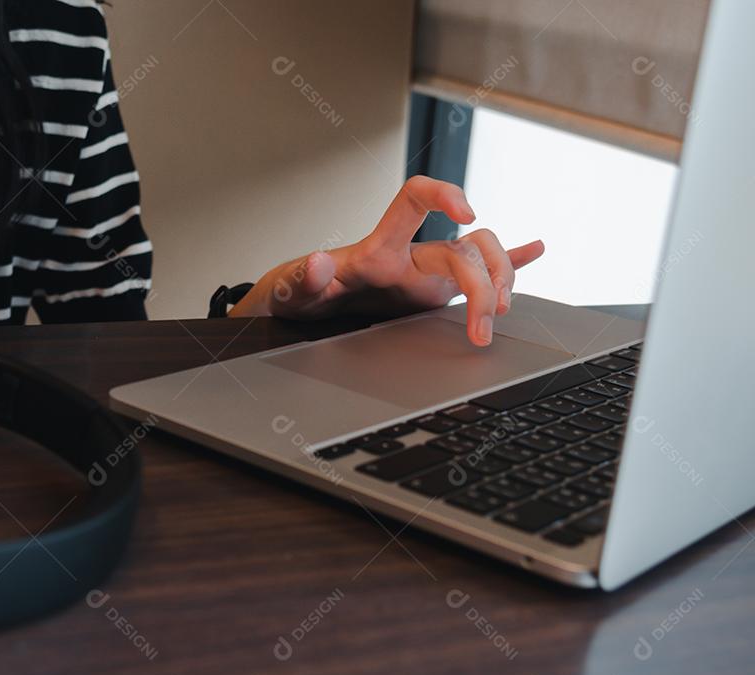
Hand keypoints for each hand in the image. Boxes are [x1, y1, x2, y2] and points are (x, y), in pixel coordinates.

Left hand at [229, 176, 544, 345]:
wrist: (306, 306)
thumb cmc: (300, 293)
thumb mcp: (294, 292)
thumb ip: (303, 279)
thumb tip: (316, 262)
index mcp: (378, 248)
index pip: (413, 198)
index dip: (443, 194)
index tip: (466, 214)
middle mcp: (410, 254)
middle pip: (465, 247)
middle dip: (484, 283)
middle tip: (483, 326)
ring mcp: (426, 272)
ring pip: (482, 256)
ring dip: (502, 280)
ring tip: (501, 313)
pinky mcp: (435, 291)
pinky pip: (479, 271)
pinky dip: (510, 260)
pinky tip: (536, 249)